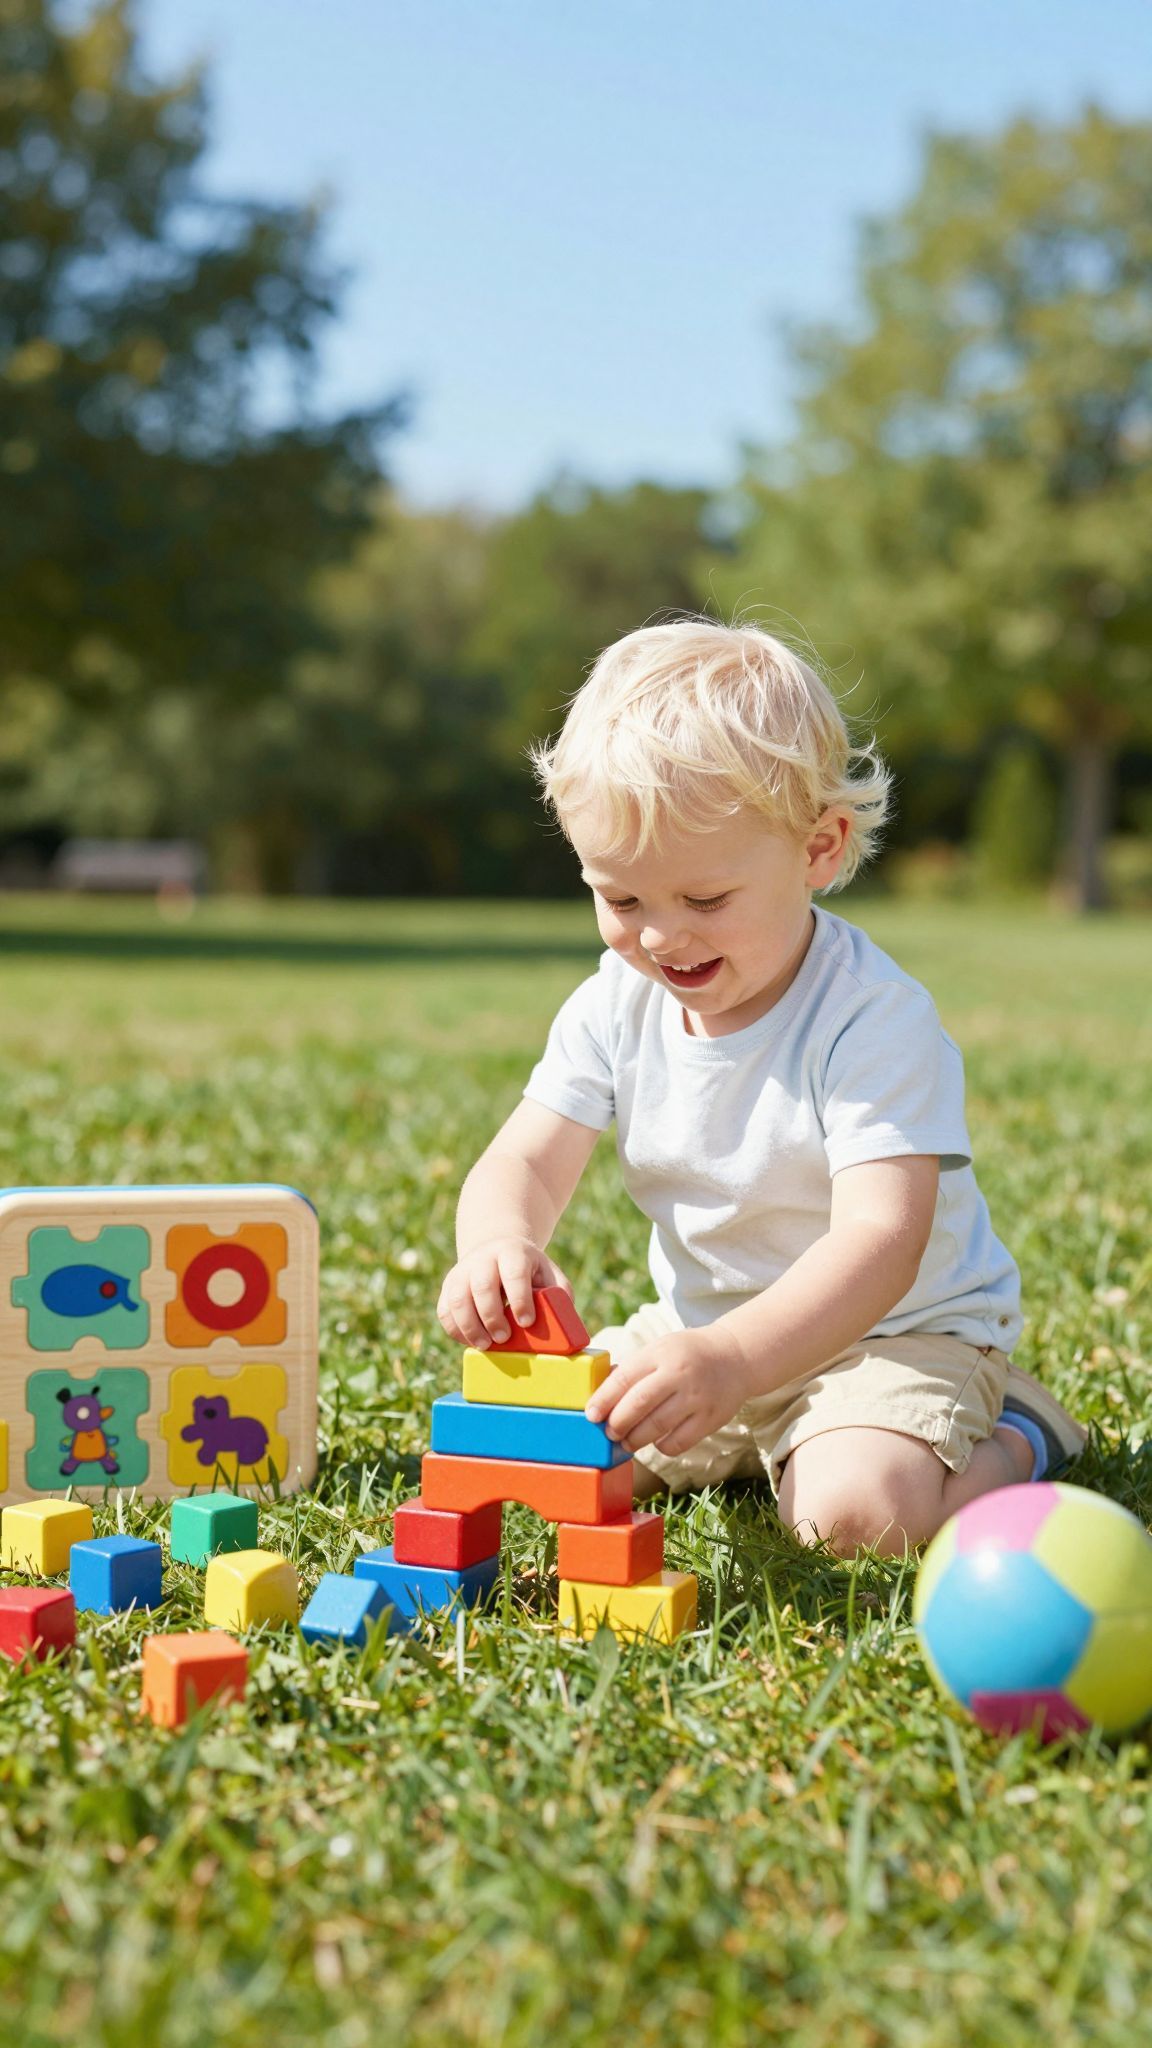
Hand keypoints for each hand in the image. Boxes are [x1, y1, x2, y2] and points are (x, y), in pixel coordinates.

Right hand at [437, 1238, 572, 1349]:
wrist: (497, 1249)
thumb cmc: (527, 1270)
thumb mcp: (548, 1272)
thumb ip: (559, 1294)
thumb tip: (563, 1323)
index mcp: (513, 1252)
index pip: (514, 1273)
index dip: (520, 1298)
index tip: (526, 1322)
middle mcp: (484, 1258)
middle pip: (482, 1286)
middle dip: (492, 1317)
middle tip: (504, 1338)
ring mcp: (462, 1271)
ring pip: (457, 1299)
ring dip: (470, 1327)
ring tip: (485, 1345)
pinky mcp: (448, 1286)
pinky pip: (445, 1311)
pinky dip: (456, 1331)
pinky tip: (471, 1341)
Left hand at [585, 1325, 750, 1456]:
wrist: (735, 1357)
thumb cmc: (686, 1355)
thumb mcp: (659, 1350)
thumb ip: (632, 1370)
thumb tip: (599, 1396)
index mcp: (661, 1353)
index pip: (625, 1378)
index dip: (603, 1399)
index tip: (591, 1415)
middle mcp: (680, 1374)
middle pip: (639, 1404)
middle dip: (617, 1423)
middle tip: (609, 1432)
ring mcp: (697, 1397)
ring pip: (658, 1427)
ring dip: (635, 1440)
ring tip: (626, 1442)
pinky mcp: (711, 1419)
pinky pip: (679, 1442)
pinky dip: (662, 1446)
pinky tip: (656, 1441)